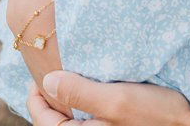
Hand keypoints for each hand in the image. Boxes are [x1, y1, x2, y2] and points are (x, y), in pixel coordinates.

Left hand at [27, 73, 189, 125]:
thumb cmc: (155, 115)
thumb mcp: (115, 99)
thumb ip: (79, 93)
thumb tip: (47, 82)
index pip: (42, 120)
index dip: (35, 96)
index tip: (39, 72)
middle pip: (55, 120)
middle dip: (50, 96)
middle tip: (54, 68)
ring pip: (72, 119)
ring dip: (69, 99)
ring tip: (73, 73)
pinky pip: (89, 118)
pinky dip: (85, 103)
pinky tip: (95, 85)